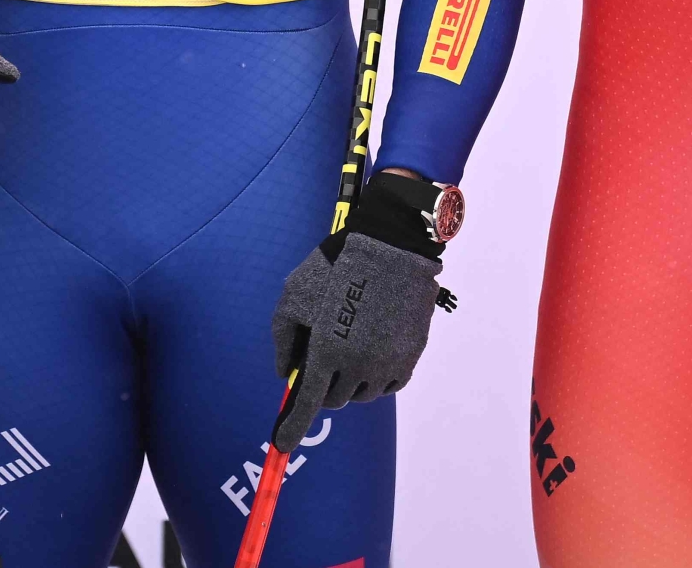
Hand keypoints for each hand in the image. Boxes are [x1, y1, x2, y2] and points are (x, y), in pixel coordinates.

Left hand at [267, 173, 451, 451]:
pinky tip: (371, 348)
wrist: (390, 246)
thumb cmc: (334, 266)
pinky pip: (388, 383)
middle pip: (335, 399)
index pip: (308, 405)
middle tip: (324, 357)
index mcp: (326, 352)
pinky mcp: (410, 357)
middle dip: (325, 386)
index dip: (293, 428)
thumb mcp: (293, 295)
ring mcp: (387, 364)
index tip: (282, 445)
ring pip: (363, 394)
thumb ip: (284, 339)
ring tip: (349, 344)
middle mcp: (358, 366)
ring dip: (351, 380)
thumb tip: (287, 373)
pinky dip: (376, 375)